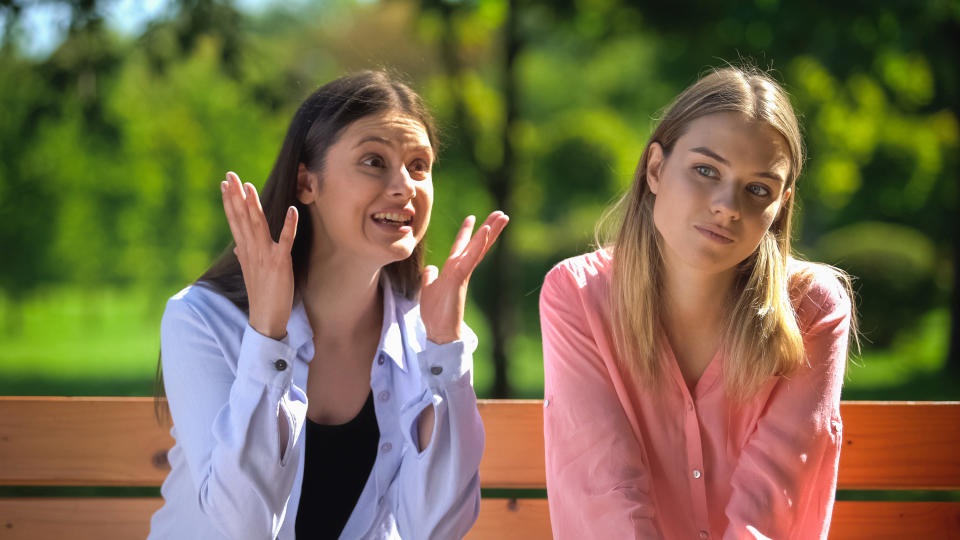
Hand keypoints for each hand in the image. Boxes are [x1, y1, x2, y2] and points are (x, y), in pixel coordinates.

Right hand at [220, 171, 298, 339]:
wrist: (265, 317)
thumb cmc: (260, 294)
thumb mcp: (250, 272)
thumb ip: (244, 256)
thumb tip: (237, 247)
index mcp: (245, 251)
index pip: (234, 221)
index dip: (230, 202)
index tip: (225, 184)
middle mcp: (252, 250)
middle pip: (242, 218)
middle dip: (236, 196)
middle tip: (230, 175)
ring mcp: (265, 256)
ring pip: (258, 225)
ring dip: (254, 205)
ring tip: (249, 186)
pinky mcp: (280, 263)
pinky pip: (285, 241)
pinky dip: (288, 225)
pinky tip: (291, 210)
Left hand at [419, 211, 508, 343]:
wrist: (439, 331)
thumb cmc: (435, 313)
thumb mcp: (428, 288)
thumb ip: (430, 276)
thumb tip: (431, 268)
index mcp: (453, 269)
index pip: (462, 247)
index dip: (467, 232)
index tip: (472, 217)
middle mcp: (460, 268)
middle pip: (477, 244)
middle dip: (488, 228)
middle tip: (501, 213)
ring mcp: (462, 272)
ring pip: (478, 247)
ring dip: (490, 231)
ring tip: (502, 216)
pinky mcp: (460, 277)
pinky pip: (471, 257)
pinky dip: (478, 244)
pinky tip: (486, 231)